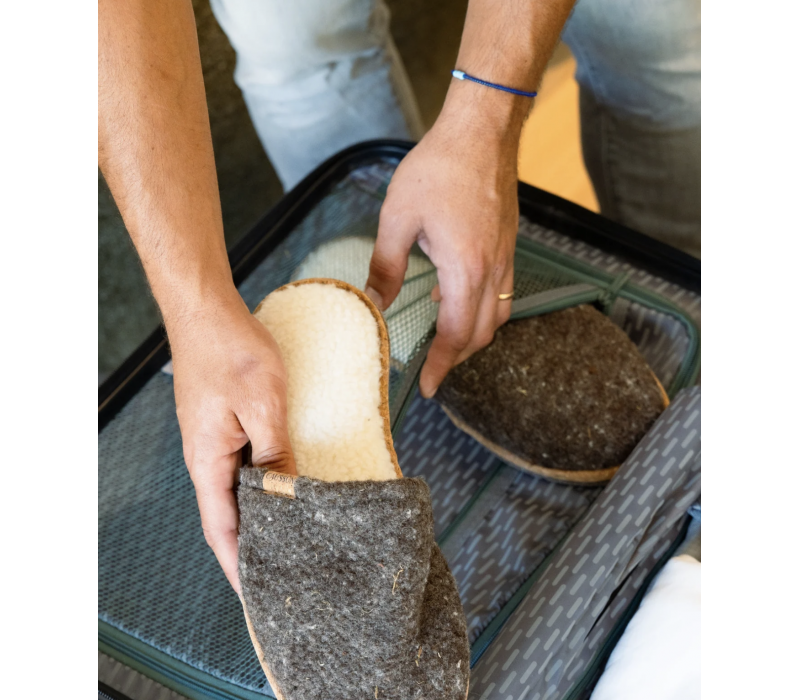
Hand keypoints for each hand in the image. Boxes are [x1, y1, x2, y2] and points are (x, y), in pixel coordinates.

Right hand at [169, 290, 296, 594]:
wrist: (206, 310)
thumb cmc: (231, 350)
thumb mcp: (264, 405)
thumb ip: (275, 454)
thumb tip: (287, 496)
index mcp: (208, 461)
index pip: (222, 530)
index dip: (239, 566)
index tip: (257, 598)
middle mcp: (206, 458)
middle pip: (229, 517)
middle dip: (252, 549)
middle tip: (281, 575)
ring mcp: (214, 442)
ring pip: (238, 492)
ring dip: (259, 518)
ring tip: (288, 541)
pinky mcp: (225, 426)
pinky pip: (243, 467)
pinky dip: (262, 487)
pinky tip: (283, 490)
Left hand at [365, 91, 523, 397]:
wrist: (482, 132)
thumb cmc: (439, 168)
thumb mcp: (398, 217)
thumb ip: (385, 266)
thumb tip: (373, 302)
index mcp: (465, 268)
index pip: (455, 335)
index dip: (441, 366)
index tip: (428, 387)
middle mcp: (492, 270)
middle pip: (480, 334)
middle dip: (457, 358)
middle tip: (432, 369)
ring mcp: (505, 259)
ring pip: (496, 317)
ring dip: (471, 337)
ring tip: (442, 343)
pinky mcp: (507, 247)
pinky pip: (501, 294)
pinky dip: (480, 310)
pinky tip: (453, 298)